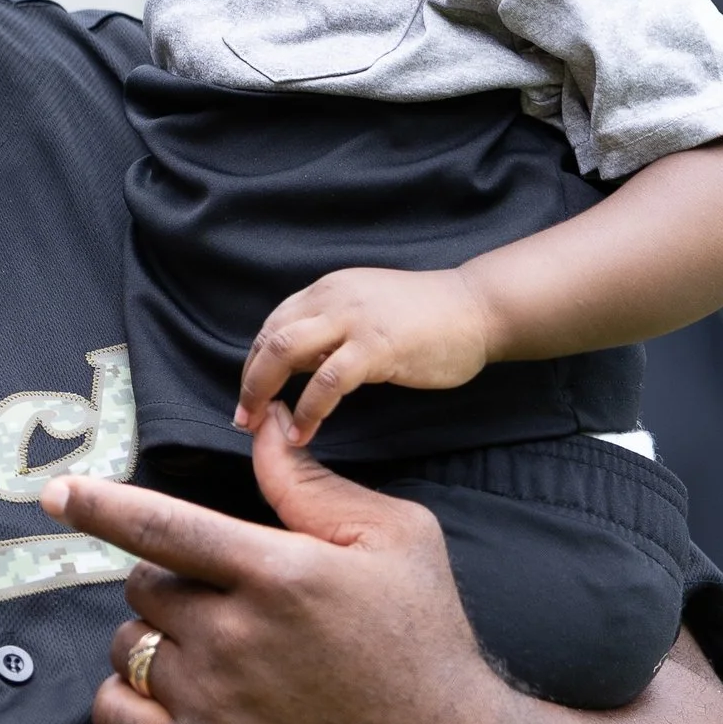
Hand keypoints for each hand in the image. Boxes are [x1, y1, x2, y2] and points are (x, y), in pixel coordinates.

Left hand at [41, 410, 722, 723]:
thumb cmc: (424, 642)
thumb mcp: (398, 541)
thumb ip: (313, 487)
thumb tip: (260, 427)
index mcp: (280, 573)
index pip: (161, 526)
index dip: (99, 505)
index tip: (54, 494)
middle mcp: (236, 639)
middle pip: (144, 589)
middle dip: (167, 587)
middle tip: (219, 608)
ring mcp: (214, 709)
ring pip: (131, 649)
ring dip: (152, 643)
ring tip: (211, 660)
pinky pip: (116, 717)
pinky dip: (124, 699)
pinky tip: (164, 697)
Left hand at [236, 265, 494, 438]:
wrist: (478, 307)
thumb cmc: (428, 318)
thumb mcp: (367, 311)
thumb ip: (333, 329)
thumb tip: (300, 363)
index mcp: (329, 290)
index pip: (274, 324)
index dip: (255, 363)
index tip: (250, 397)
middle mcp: (333, 297)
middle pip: (270, 338)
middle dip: (250, 382)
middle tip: (244, 419)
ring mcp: (353, 320)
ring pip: (285, 352)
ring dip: (263, 393)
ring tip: (260, 429)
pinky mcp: (376, 346)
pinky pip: (327, 382)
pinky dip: (308, 411)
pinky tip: (303, 434)